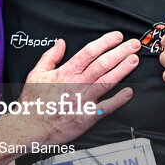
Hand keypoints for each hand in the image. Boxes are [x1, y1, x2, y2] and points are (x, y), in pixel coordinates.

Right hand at [18, 32, 138, 146]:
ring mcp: (83, 100)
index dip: (105, 42)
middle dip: (120, 52)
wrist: (30, 127)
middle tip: (134, 44)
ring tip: (134, 60)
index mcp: (65, 73)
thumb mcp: (36, 74)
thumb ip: (50, 57)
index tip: (116, 36)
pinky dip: (119, 99)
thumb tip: (60, 43)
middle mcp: (77, 84)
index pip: (89, 52)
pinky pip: (106, 107)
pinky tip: (129, 92)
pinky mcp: (87, 116)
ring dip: (123, 70)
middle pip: (102, 64)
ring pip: (107, 81)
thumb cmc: (33, 102)